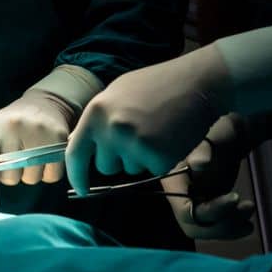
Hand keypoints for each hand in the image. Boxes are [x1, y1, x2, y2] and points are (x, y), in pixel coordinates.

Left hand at [0, 89, 77, 210]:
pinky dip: (48, 173)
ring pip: (31, 179)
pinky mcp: (60, 138)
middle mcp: (16, 126)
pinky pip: (52, 176)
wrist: (45, 103)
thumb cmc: (12, 125)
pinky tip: (46, 156)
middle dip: (11, 175)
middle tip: (16, 157)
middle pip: (10, 176)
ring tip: (32, 154)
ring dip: (30, 174)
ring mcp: (40, 131)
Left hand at [65, 47, 232, 195]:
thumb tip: (77, 144)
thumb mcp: (117, 94)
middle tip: (139, 133)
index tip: (82, 189)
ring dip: (141, 158)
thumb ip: (97, 121)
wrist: (196, 83)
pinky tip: (169, 137)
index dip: (77, 175)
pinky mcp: (158, 158)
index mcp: (96, 112)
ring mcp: (135, 145)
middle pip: (105, 167)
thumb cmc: (156, 85)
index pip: (75, 154)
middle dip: (119, 158)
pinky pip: (153, 171)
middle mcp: (112, 131)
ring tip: (156, 129)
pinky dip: (161, 160)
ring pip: (130, 169)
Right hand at [163, 113, 257, 239]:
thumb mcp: (213, 134)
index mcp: (172, 178)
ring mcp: (193, 201)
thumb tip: (199, 164)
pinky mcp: (206, 206)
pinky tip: (247, 223)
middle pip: (193, 224)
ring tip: (250, 210)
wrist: (233, 135)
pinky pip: (214, 225)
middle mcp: (179, 194)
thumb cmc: (220, 129)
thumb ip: (204, 149)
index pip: (184, 209)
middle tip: (246, 208)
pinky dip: (231, 227)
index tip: (234, 198)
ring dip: (229, 227)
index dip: (208, 211)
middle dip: (221, 224)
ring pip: (205, 228)